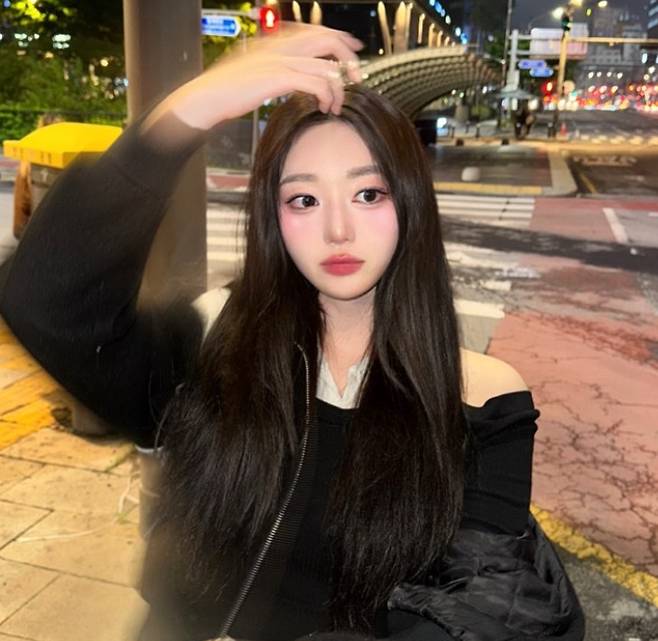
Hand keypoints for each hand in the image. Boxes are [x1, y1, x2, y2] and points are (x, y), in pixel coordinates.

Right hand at [144, 22, 363, 135]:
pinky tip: (324, 107)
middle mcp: (279, 46)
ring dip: (338, 87)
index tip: (353, 53)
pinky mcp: (276, 78)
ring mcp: (278, 60)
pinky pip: (314, 82)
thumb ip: (277, 70)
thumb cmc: (228, 91)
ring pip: (325, 65)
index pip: (316, 31)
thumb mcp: (255, 74)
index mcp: (275, 42)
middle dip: (348, 59)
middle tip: (356, 79)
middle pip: (327, 40)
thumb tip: (295, 77)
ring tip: (336, 105)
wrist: (206, 98)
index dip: (340, 39)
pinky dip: (326, 95)